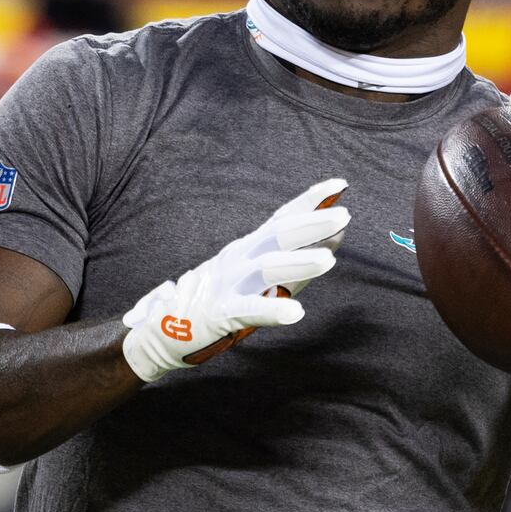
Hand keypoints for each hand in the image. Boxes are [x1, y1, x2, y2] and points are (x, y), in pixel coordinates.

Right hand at [121, 178, 349, 381]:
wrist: (166, 327)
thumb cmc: (222, 297)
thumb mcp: (262, 274)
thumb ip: (299, 257)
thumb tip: (338, 235)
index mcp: (249, 246)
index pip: (283, 217)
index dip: (310, 200)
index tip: (339, 184)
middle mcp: (240, 258)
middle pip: (278, 235)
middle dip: (311, 225)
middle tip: (343, 215)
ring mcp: (229, 283)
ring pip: (267, 269)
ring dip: (298, 263)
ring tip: (328, 261)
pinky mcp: (220, 312)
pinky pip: (249, 309)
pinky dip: (272, 310)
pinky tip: (295, 313)